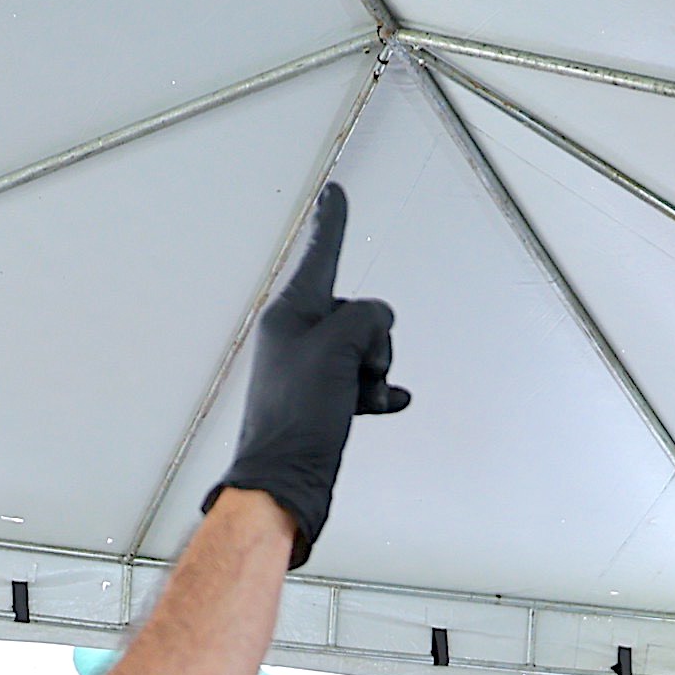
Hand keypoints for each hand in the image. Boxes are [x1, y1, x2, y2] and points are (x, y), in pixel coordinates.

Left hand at [204, 183, 409, 571]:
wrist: (283, 484)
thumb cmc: (299, 418)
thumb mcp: (337, 350)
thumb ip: (364, 318)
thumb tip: (374, 324)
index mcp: (289, 314)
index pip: (319, 254)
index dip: (332, 222)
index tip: (334, 191)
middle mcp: (295, 336)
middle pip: (356, 310)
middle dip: (374, 337)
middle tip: (357, 370)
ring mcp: (309, 370)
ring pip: (364, 348)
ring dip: (376, 370)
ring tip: (363, 396)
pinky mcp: (322, 402)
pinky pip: (362, 382)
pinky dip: (378, 390)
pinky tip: (391, 401)